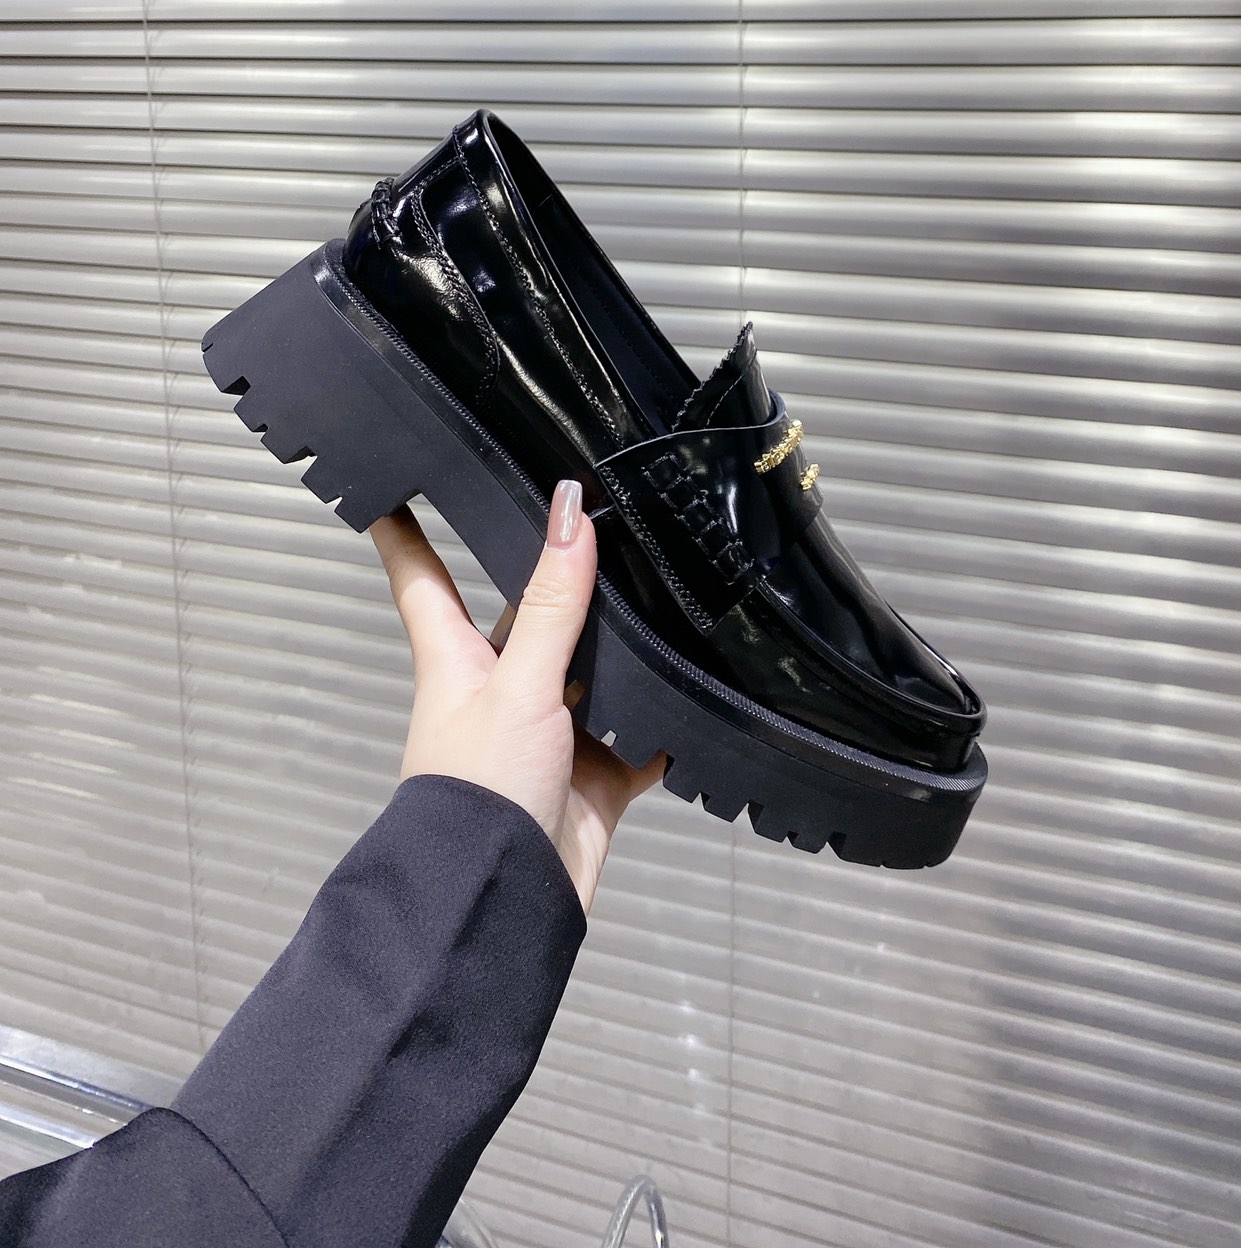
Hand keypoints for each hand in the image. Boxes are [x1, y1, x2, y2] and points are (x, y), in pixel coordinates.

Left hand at [370, 481, 664, 913]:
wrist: (501, 905)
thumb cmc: (478, 794)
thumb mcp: (519, 685)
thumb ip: (552, 603)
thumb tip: (570, 511)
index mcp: (457, 661)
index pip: (423, 579)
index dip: (406, 533)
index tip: (394, 490)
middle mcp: (500, 691)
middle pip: (526, 616)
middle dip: (553, 577)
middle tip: (590, 519)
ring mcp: (547, 735)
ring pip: (588, 671)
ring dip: (620, 646)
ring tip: (661, 589)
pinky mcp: (592, 779)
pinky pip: (635, 739)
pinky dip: (661, 724)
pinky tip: (692, 695)